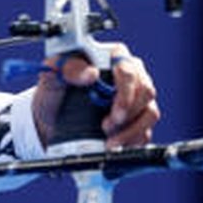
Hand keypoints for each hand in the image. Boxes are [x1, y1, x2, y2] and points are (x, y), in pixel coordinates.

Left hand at [32, 44, 159, 149]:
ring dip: (131, 131)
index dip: (125, 93)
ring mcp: (136, 98)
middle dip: (127, 114)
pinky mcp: (137, 120)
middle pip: (146, 92)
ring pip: (150, 113)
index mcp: (113, 56)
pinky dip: (132, 142)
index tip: (115, 113)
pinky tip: (116, 145)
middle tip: (106, 127)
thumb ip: (69, 69)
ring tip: (109, 142)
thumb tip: (91, 74)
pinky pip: (146, 132)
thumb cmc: (55, 90)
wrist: (52, 118)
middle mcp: (131, 75)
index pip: (129, 70)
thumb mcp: (53, 75)